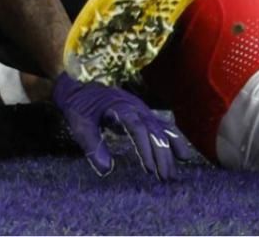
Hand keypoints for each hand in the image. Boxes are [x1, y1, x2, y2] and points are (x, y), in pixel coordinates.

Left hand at [53, 74, 190, 178]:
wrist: (77, 80)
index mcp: (121, 108)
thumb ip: (92, 145)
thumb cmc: (78, 102)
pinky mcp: (141, 112)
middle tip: (165, 178)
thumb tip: (106, 170)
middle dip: (162, 155)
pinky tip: (181, 154)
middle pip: (154, 132)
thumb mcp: (80, 123)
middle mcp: (135, 107)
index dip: (146, 150)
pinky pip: (161, 126)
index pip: (139, 130)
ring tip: (176, 171)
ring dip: (169, 150)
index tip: (150, 169)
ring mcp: (140, 109)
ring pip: (161, 130)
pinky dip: (172, 139)